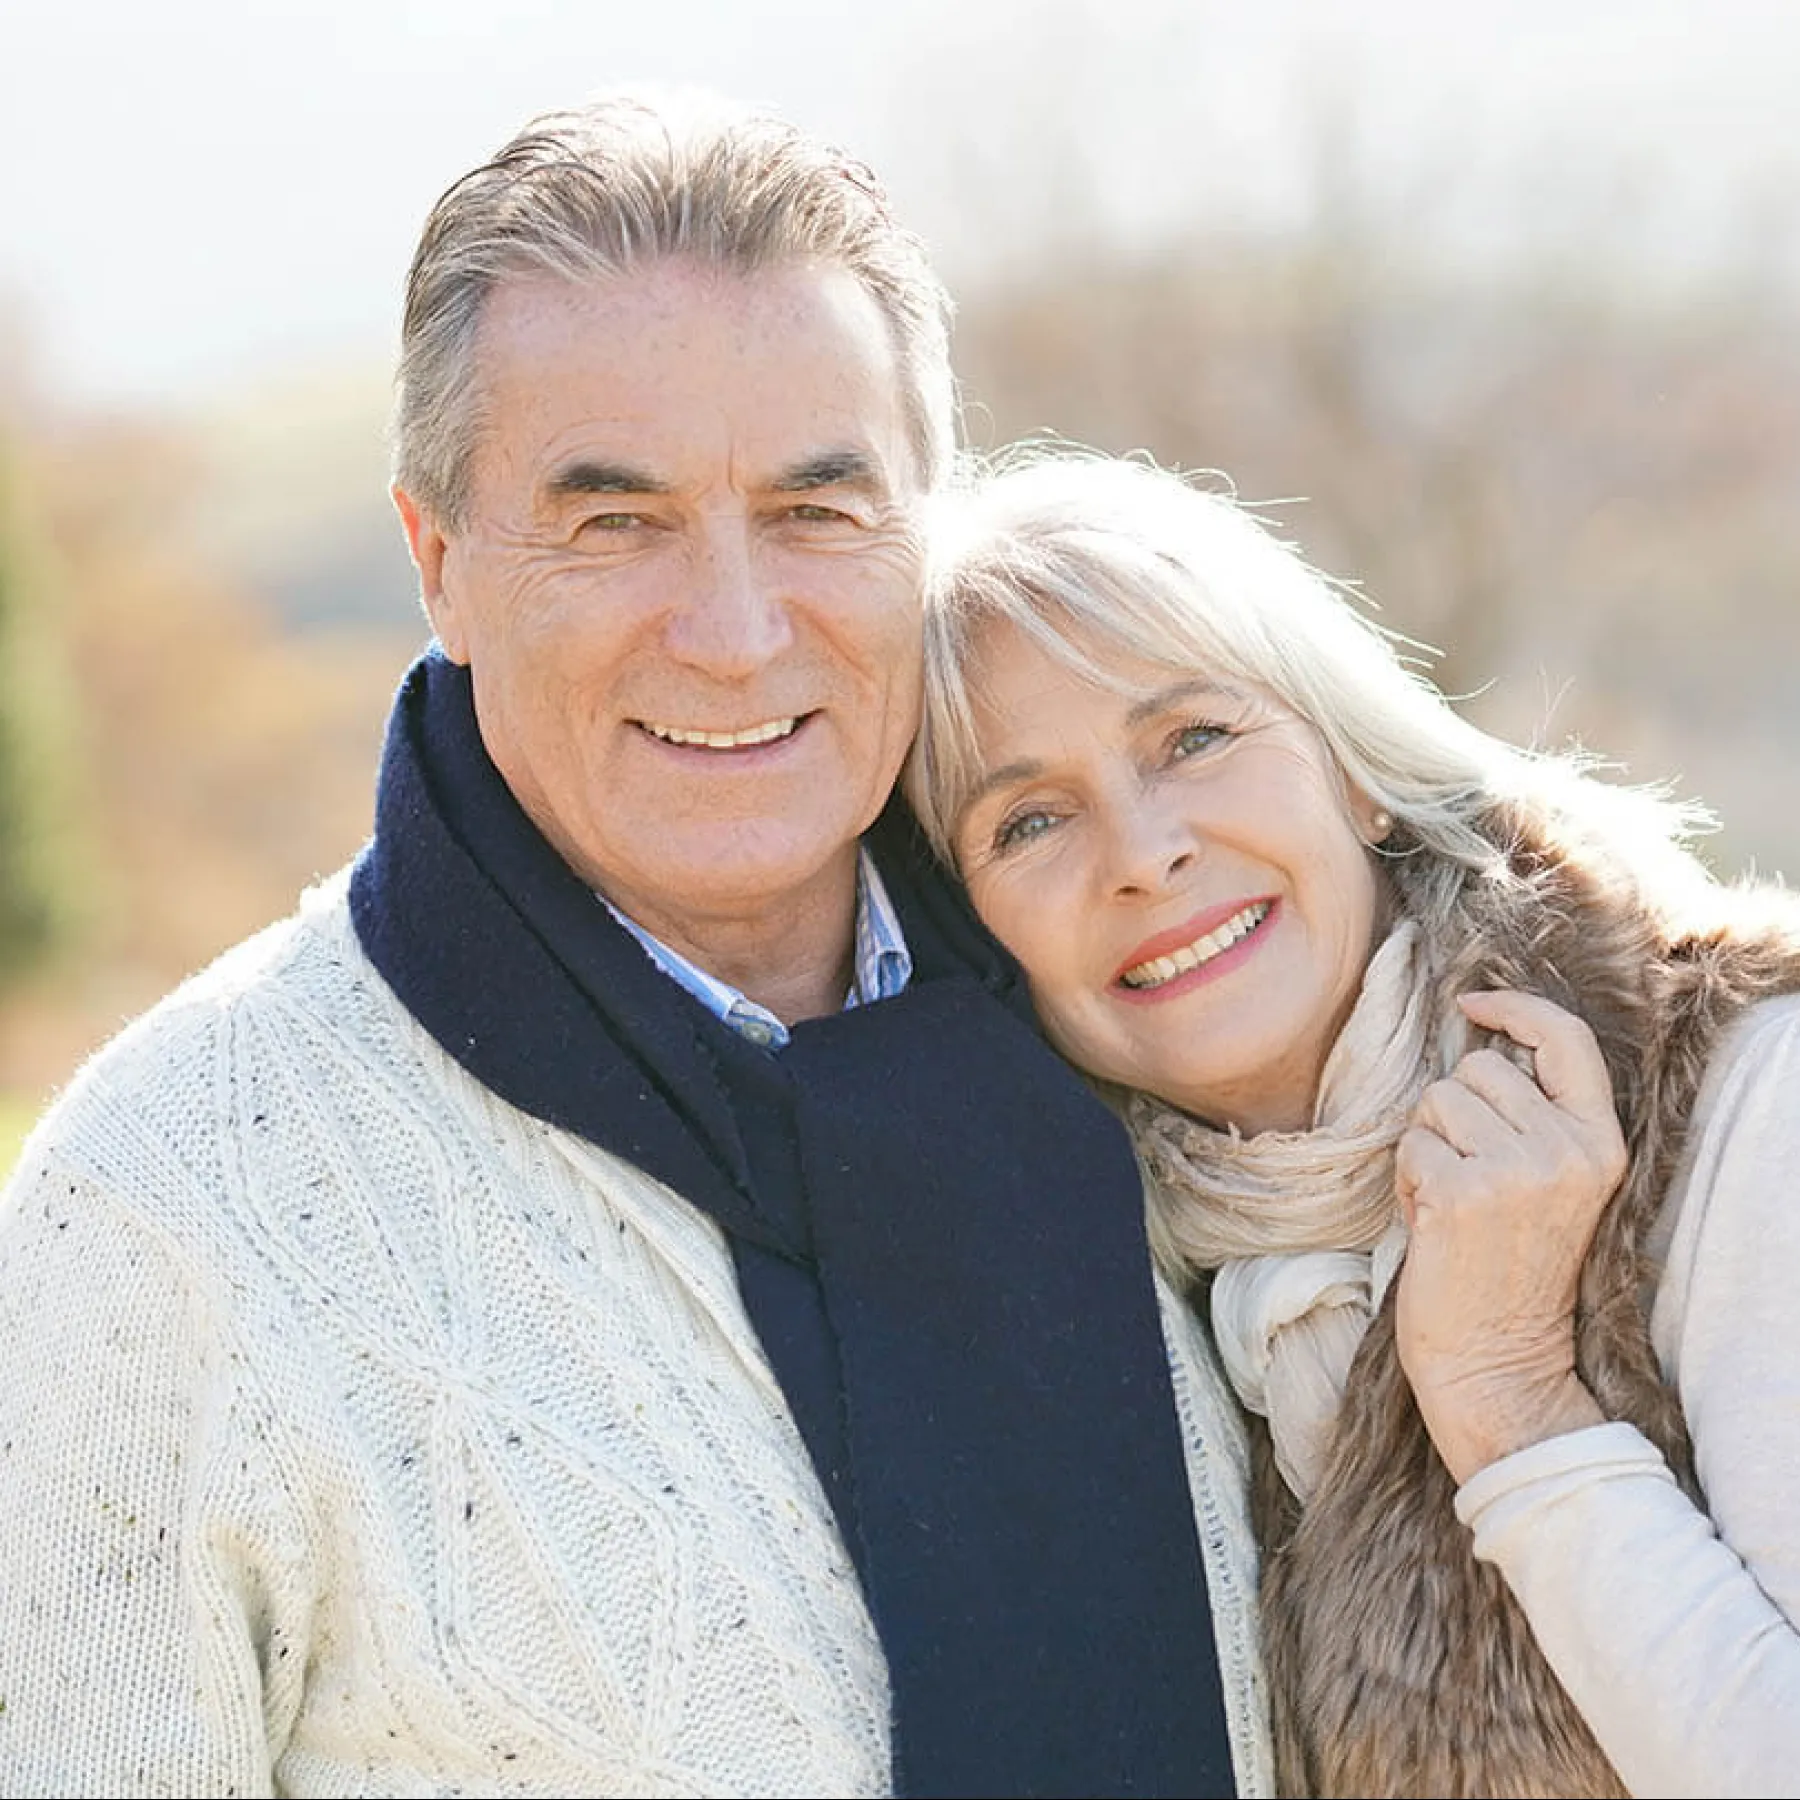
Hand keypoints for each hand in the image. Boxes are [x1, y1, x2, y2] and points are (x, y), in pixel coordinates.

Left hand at [1393, 989, 1624, 1482]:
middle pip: (1478, 1069)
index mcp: (1601, 1145)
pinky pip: (1409, 1147)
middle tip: (1465, 1179)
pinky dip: (1407, 1182)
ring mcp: (1517, 1171)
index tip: (1473, 1005)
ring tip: (1450, 1204)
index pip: (1567, 1040)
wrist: (1498, 1362)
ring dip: (1427, 1146)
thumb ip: (1533, 1119)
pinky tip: (1432, 1227)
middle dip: (1453, 1113)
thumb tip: (1477, 1045)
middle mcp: (1567, 1151)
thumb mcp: (1552, 1185)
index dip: (1516, 1008)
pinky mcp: (1463, 1193)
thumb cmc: (1510, 1270)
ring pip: (1436, 1101)